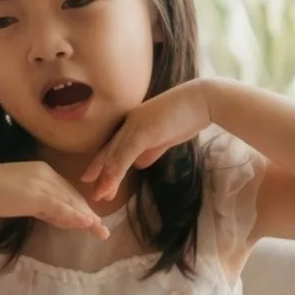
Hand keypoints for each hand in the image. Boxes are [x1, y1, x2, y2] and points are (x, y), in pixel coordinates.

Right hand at [0, 158, 109, 236]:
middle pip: (72, 196)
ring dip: (87, 218)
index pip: (66, 191)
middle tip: (102, 230)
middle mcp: (44, 173)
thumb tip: (56, 215)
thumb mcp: (19, 196)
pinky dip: (75, 216)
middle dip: (88, 214)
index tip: (90, 221)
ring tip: (100, 231)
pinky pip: (60, 207)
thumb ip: (38, 203)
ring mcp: (40, 183)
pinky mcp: (35, 195)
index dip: (79, 207)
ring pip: (69, 202)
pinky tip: (87, 224)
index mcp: (40, 169)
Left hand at [81, 85, 211, 206]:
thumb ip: (152, 150)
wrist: (204, 99)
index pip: (114, 146)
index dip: (103, 163)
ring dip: (107, 176)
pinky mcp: (145, 129)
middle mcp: (130, 123)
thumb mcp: (165, 136)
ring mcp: (135, 125)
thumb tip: (139, 164)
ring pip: (116, 154)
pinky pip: (127, 152)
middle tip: (90, 191)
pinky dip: (117, 168)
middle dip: (99, 172)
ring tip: (99, 194)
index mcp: (134, 123)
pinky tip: (110, 181)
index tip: (91, 177)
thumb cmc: (188, 115)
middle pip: (110, 151)